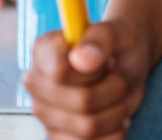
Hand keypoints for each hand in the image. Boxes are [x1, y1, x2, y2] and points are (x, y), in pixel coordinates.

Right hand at [23, 20, 150, 139]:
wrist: (126, 68)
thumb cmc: (119, 46)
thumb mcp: (119, 32)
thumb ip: (100, 38)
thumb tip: (81, 58)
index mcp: (44, 50)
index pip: (61, 71)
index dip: (94, 70)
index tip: (104, 61)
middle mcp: (36, 82)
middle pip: (83, 102)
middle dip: (115, 90)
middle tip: (117, 77)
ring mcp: (43, 113)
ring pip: (90, 127)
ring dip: (117, 111)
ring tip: (117, 96)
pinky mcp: (55, 137)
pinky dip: (113, 132)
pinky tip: (113, 116)